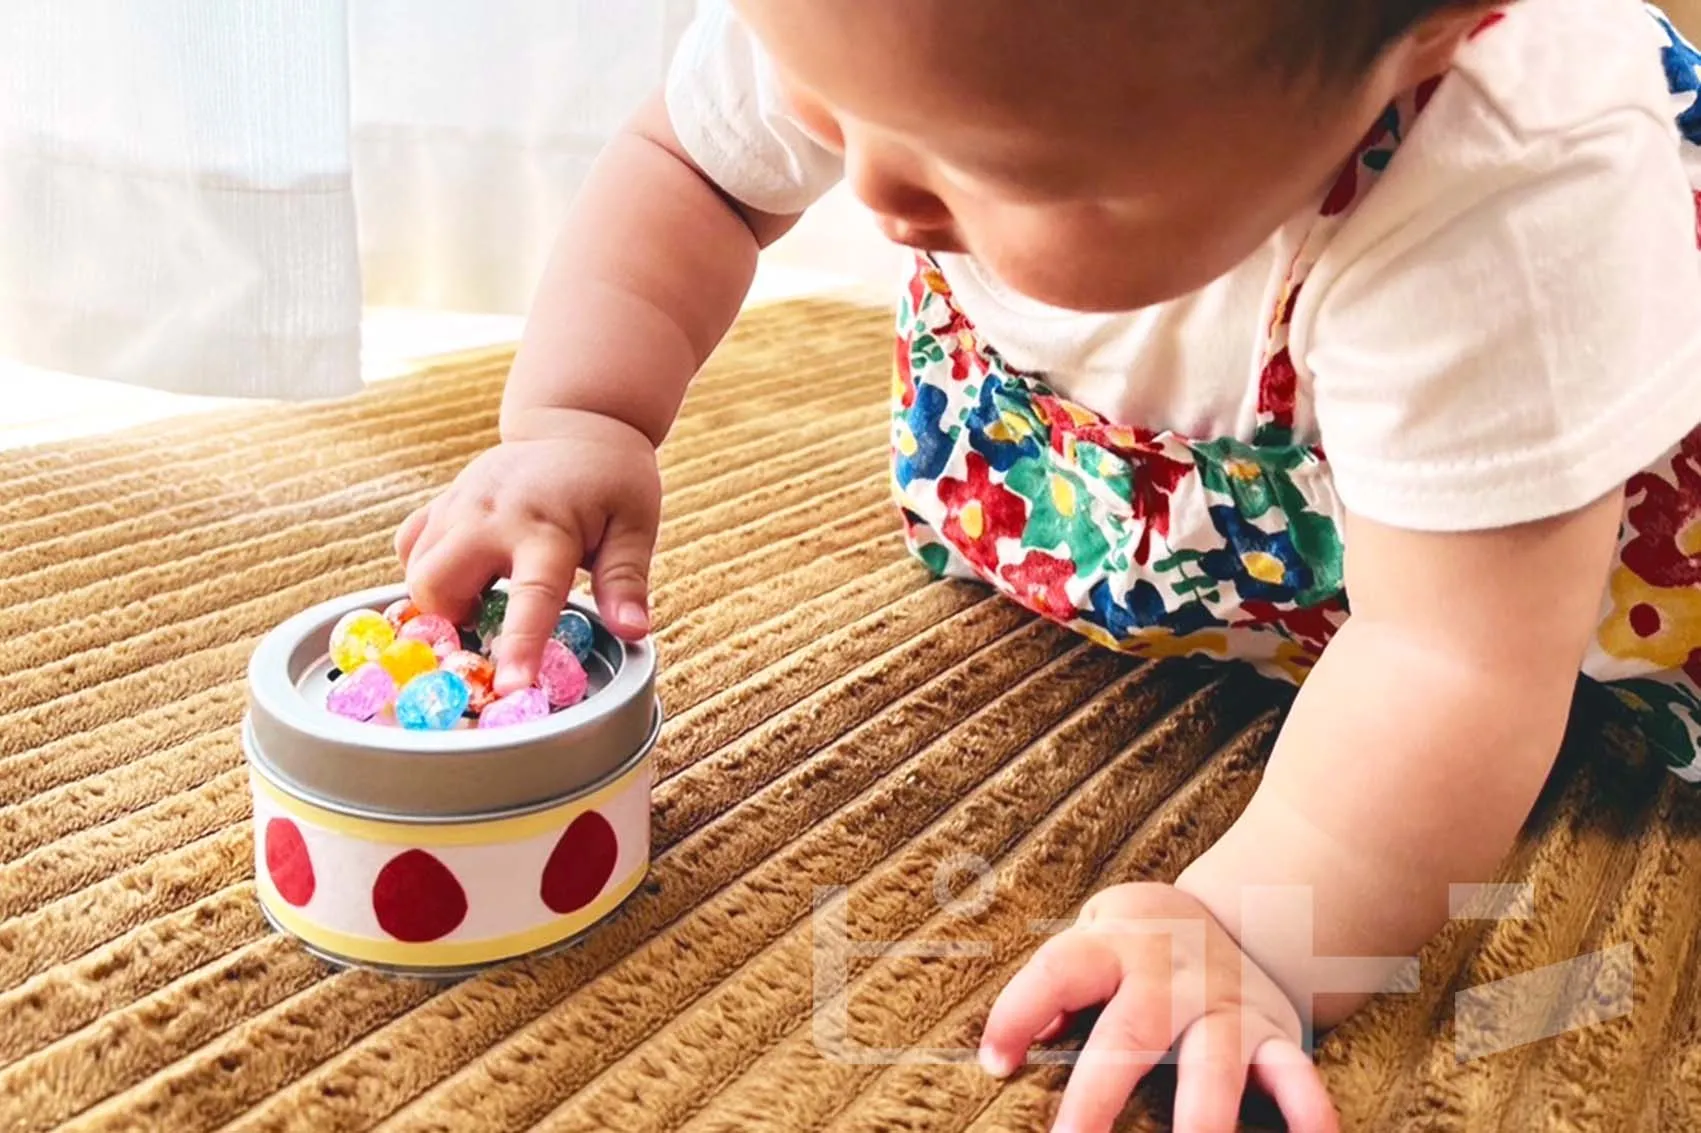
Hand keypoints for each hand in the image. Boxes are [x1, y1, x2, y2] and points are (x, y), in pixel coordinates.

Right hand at [395, 408, 660, 691]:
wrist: (578, 425)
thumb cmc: (612, 480)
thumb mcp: (635, 527)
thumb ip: (626, 581)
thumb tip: (633, 631)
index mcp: (546, 528)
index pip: (530, 598)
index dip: (518, 646)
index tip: (511, 687)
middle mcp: (491, 515)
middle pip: (437, 585)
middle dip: (453, 620)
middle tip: (489, 621)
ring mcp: (460, 504)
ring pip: (416, 569)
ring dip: (440, 598)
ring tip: (483, 595)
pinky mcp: (444, 500)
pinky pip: (410, 544)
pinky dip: (423, 567)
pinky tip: (460, 570)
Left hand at [979, 883, 1336, 1132]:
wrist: (1245, 906)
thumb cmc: (1141, 942)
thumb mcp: (1092, 938)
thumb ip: (1057, 989)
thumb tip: (1010, 1050)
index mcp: (1113, 949)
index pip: (1058, 972)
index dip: (1020, 1012)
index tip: (994, 1062)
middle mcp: (1170, 978)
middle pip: (1131, 1034)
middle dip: (1099, 1094)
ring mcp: (1225, 1005)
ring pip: (1213, 1064)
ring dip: (1199, 1119)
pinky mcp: (1272, 1032)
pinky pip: (1294, 1073)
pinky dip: (1308, 1110)